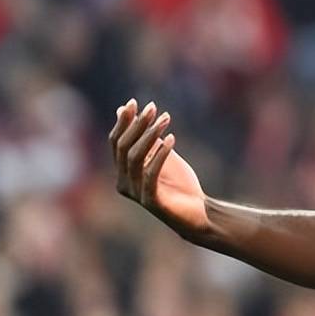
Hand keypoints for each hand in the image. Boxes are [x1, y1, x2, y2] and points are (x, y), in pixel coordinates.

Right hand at [109, 99, 208, 235]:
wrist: (198, 212)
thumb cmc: (179, 184)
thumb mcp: (161, 154)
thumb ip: (144, 137)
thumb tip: (121, 108)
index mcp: (123, 172)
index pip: (116, 142)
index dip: (123, 122)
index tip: (134, 102)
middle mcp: (124, 183)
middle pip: (123, 148)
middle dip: (137, 125)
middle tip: (153, 108)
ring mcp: (136, 193)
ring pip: (135, 158)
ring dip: (150, 135)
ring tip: (166, 119)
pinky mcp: (151, 201)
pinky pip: (150, 174)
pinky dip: (160, 155)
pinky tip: (172, 139)